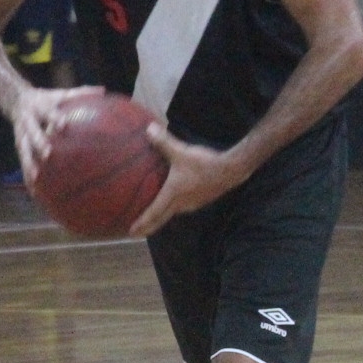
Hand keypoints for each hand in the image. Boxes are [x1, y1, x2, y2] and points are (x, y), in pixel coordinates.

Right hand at [9, 84, 104, 182]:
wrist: (16, 101)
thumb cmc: (47, 100)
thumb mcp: (61, 94)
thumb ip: (81, 93)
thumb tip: (103, 91)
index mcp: (40, 108)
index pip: (48, 112)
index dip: (55, 118)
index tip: (64, 124)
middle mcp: (28, 122)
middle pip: (33, 133)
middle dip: (39, 143)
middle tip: (49, 154)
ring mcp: (22, 136)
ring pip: (25, 151)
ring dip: (29, 165)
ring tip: (36, 179)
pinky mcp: (20, 147)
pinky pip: (23, 163)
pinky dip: (28, 177)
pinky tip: (34, 192)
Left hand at [126, 127, 246, 236]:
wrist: (231, 170)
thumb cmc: (205, 163)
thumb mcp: (181, 152)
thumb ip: (163, 142)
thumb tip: (148, 129)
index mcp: (173, 195)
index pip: (154, 214)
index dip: (142, 224)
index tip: (130, 232)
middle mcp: (181, 204)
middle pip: (160, 219)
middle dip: (147, 227)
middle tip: (133, 234)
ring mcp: (192, 204)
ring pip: (171, 214)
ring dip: (159, 219)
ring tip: (149, 220)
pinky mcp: (200, 200)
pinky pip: (180, 208)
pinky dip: (170, 210)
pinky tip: (169, 204)